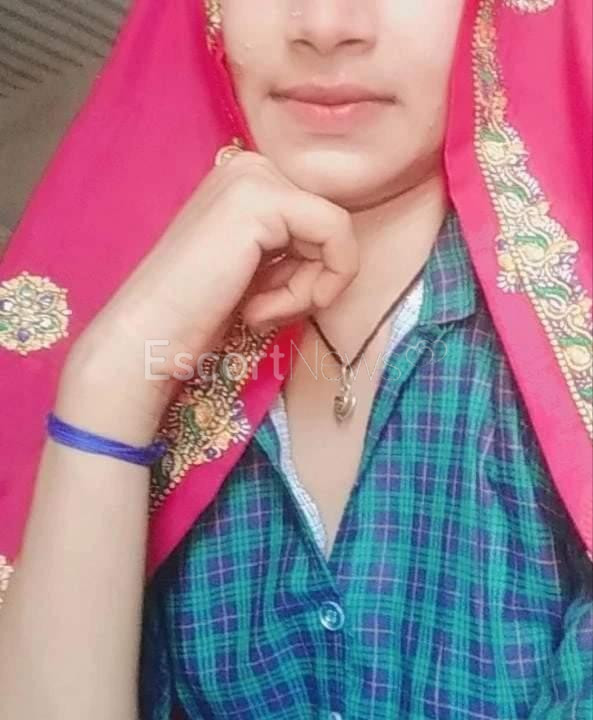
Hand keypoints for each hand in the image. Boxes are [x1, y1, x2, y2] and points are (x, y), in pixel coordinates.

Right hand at [59, 152, 358, 437]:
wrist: (148, 337)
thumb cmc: (199, 313)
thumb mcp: (258, 269)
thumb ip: (294, 248)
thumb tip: (344, 249)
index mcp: (246, 181)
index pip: (317, 222)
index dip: (306, 273)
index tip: (267, 305)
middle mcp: (250, 166)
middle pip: (328, 226)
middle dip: (308, 281)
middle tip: (261, 311)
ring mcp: (254, 176)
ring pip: (335, 233)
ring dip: (304, 290)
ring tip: (256, 311)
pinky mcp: (262, 198)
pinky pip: (336, 236)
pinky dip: (312, 287)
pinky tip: (260, 309)